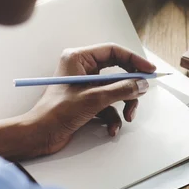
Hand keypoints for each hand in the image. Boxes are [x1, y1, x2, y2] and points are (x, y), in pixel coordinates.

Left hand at [26, 43, 155, 156]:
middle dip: (130, 87)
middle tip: (142, 93)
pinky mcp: (87, 100)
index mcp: (79, 58)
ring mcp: (86, 85)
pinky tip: (112, 128)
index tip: (149, 70)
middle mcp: (83, 69)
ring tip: (127, 117)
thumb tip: (142, 84)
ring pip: (116, 89)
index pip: (114, 51)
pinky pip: (109, 104)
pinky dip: (114, 116)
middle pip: (118, 71)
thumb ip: (122, 89)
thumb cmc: (56, 113)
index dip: (134, 60)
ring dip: (124, 104)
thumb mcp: (94, 99)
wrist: (38, 136)